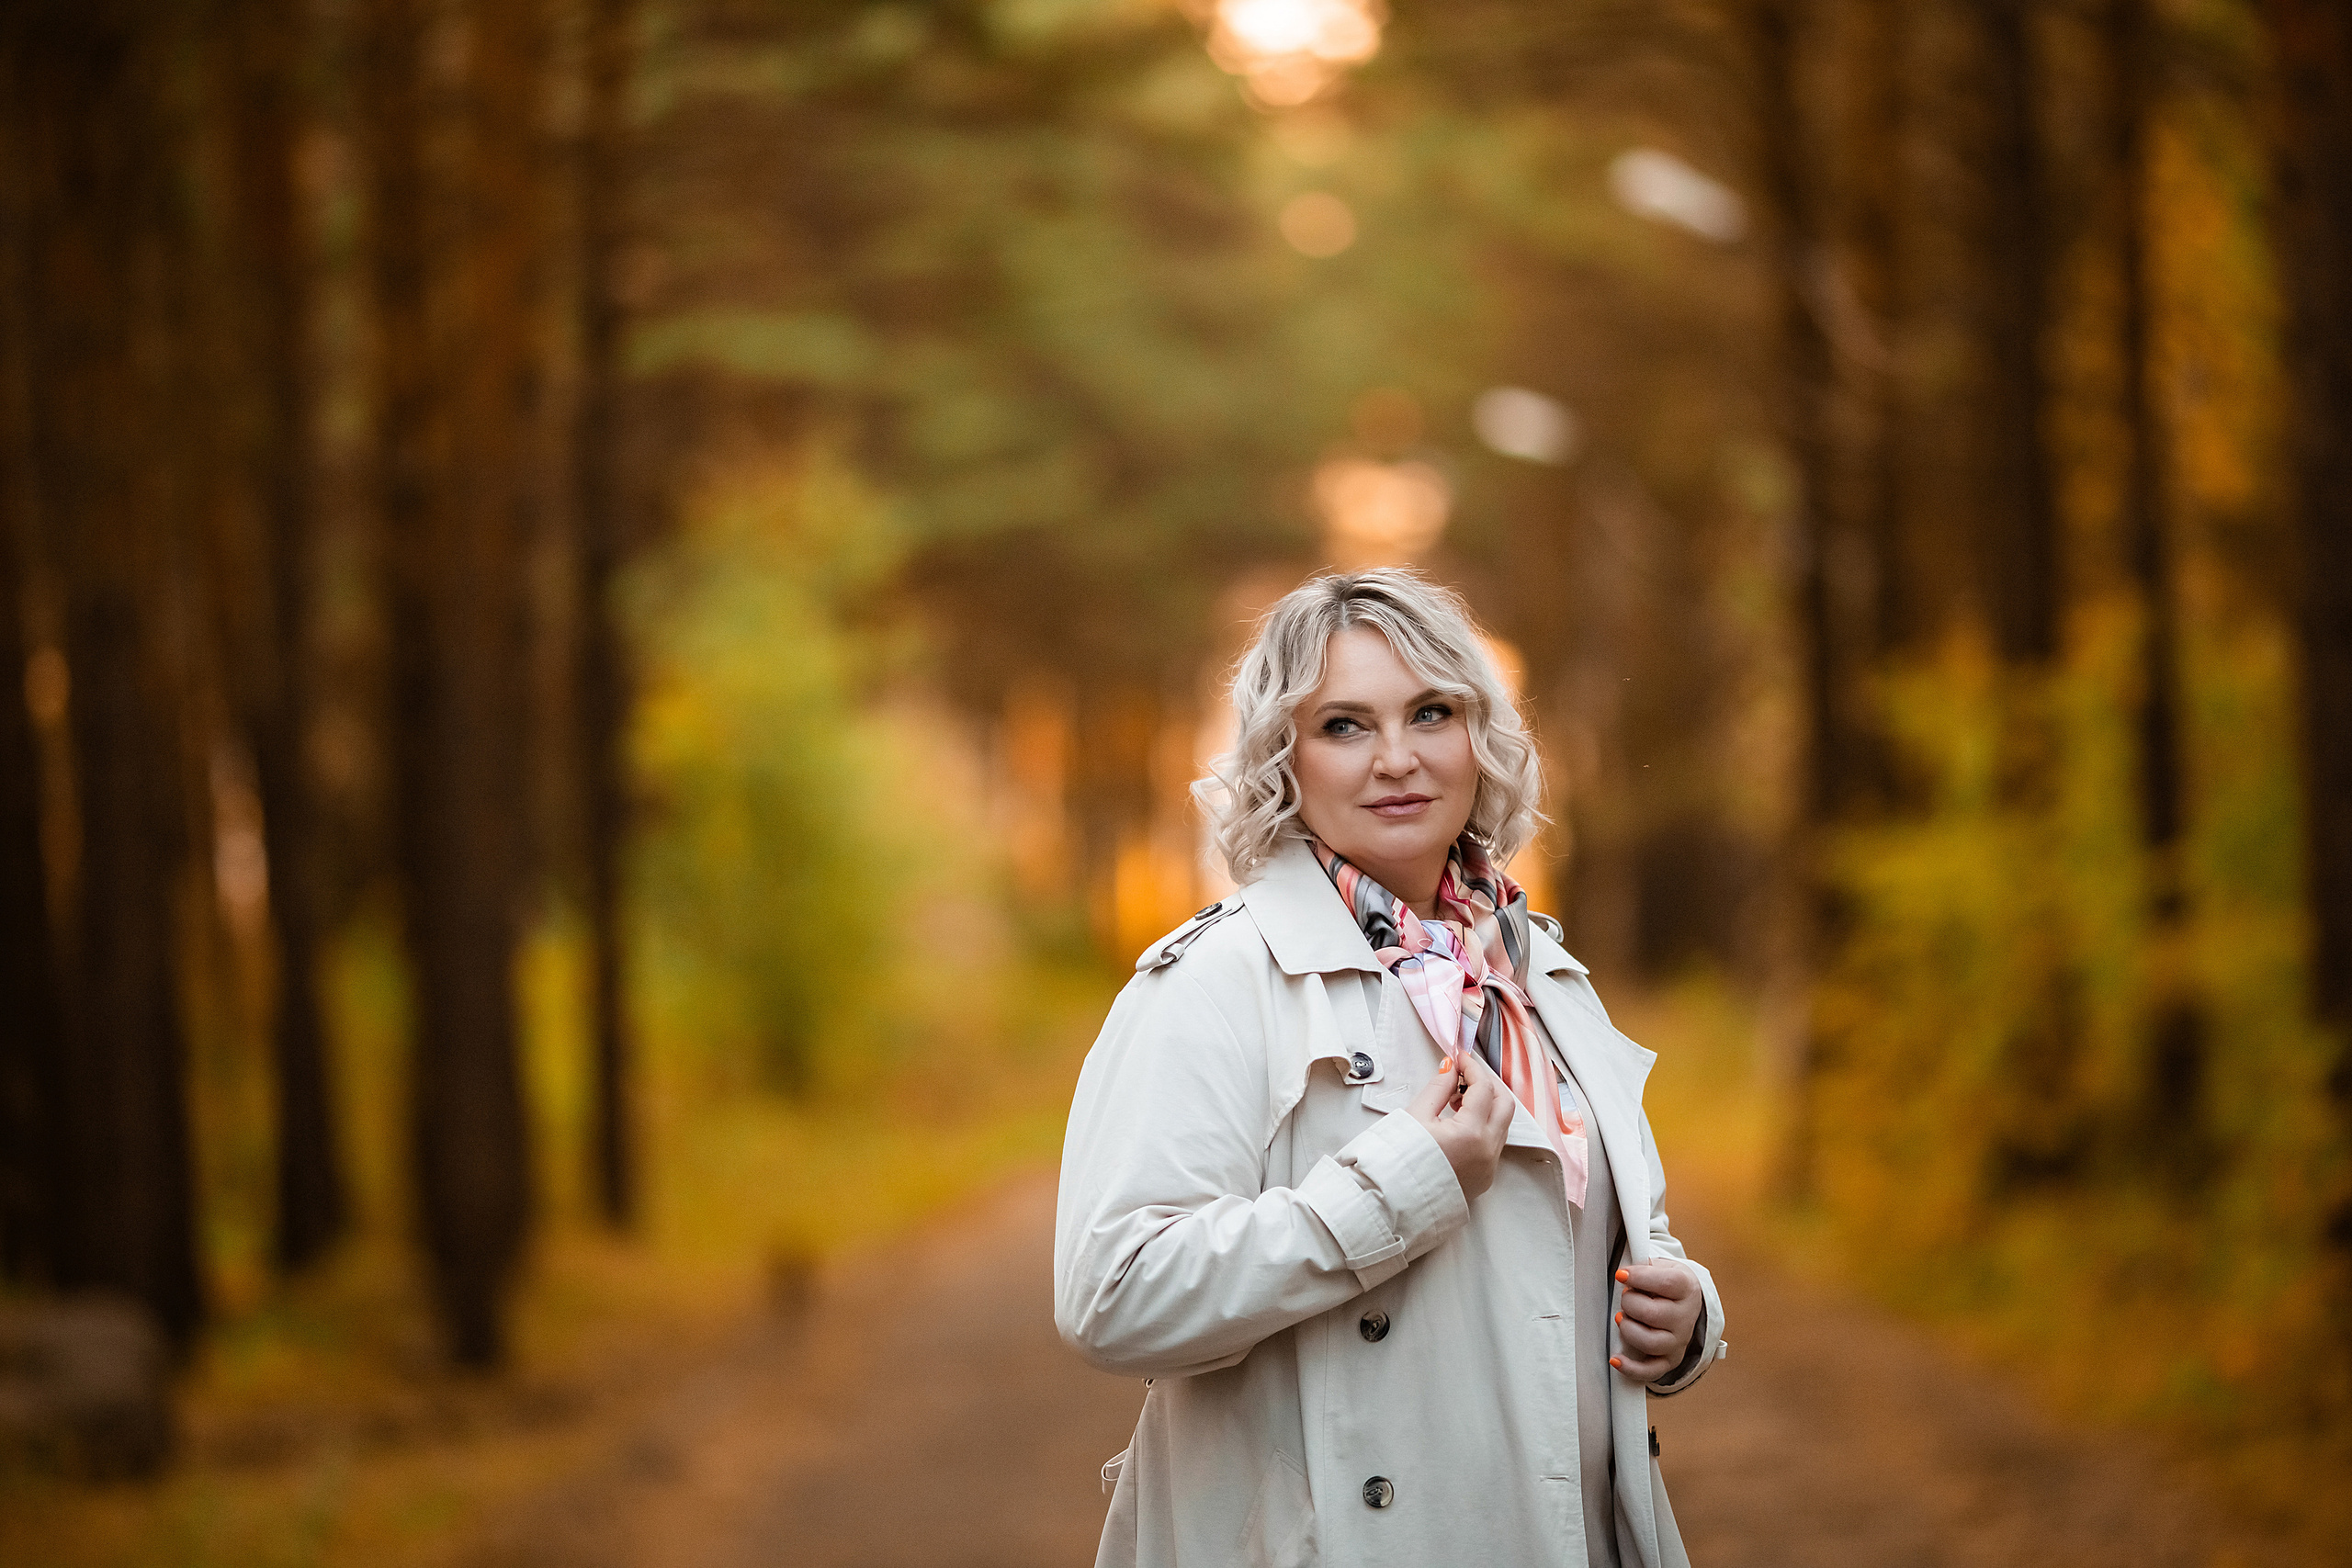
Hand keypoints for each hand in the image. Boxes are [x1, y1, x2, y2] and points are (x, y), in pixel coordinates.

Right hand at [1407, 1049, 1513, 1200]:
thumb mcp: (1416, 1116)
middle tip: (1465, 1076)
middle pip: (1505, 1105)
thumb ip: (1439, 1088)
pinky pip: (1494, 1144)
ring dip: (1487, 1106)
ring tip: (1457, 1100)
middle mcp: (1487, 1152)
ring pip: (1502, 1125)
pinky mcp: (1484, 1178)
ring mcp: (1488, 1167)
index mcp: (1471, 1134)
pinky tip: (1460, 1122)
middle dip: (1488, 1085)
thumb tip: (1451, 1070)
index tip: (1460, 1059)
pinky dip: (1484, 1126)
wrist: (1391, 1201)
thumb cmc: (1398, 1162)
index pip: (1483, 1089)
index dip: (1472, 1068)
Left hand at [1610, 1260, 1702, 1381]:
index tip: (1621, 1275)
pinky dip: (1631, 1368)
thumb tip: (1624, 1276)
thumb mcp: (1662, 1267)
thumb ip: (1645, 1267)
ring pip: (1649, 1342)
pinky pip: (1651, 1371)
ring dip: (1627, 1329)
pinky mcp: (1669, 1359)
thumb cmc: (1667, 1284)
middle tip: (1626, 1296)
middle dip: (1629, 1302)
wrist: (1686, 1303)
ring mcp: (1679, 1341)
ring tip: (1622, 1318)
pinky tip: (1615, 1359)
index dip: (1640, 1278)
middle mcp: (1686, 1317)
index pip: (1667, 1283)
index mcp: (1686, 1289)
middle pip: (1652, 1314)